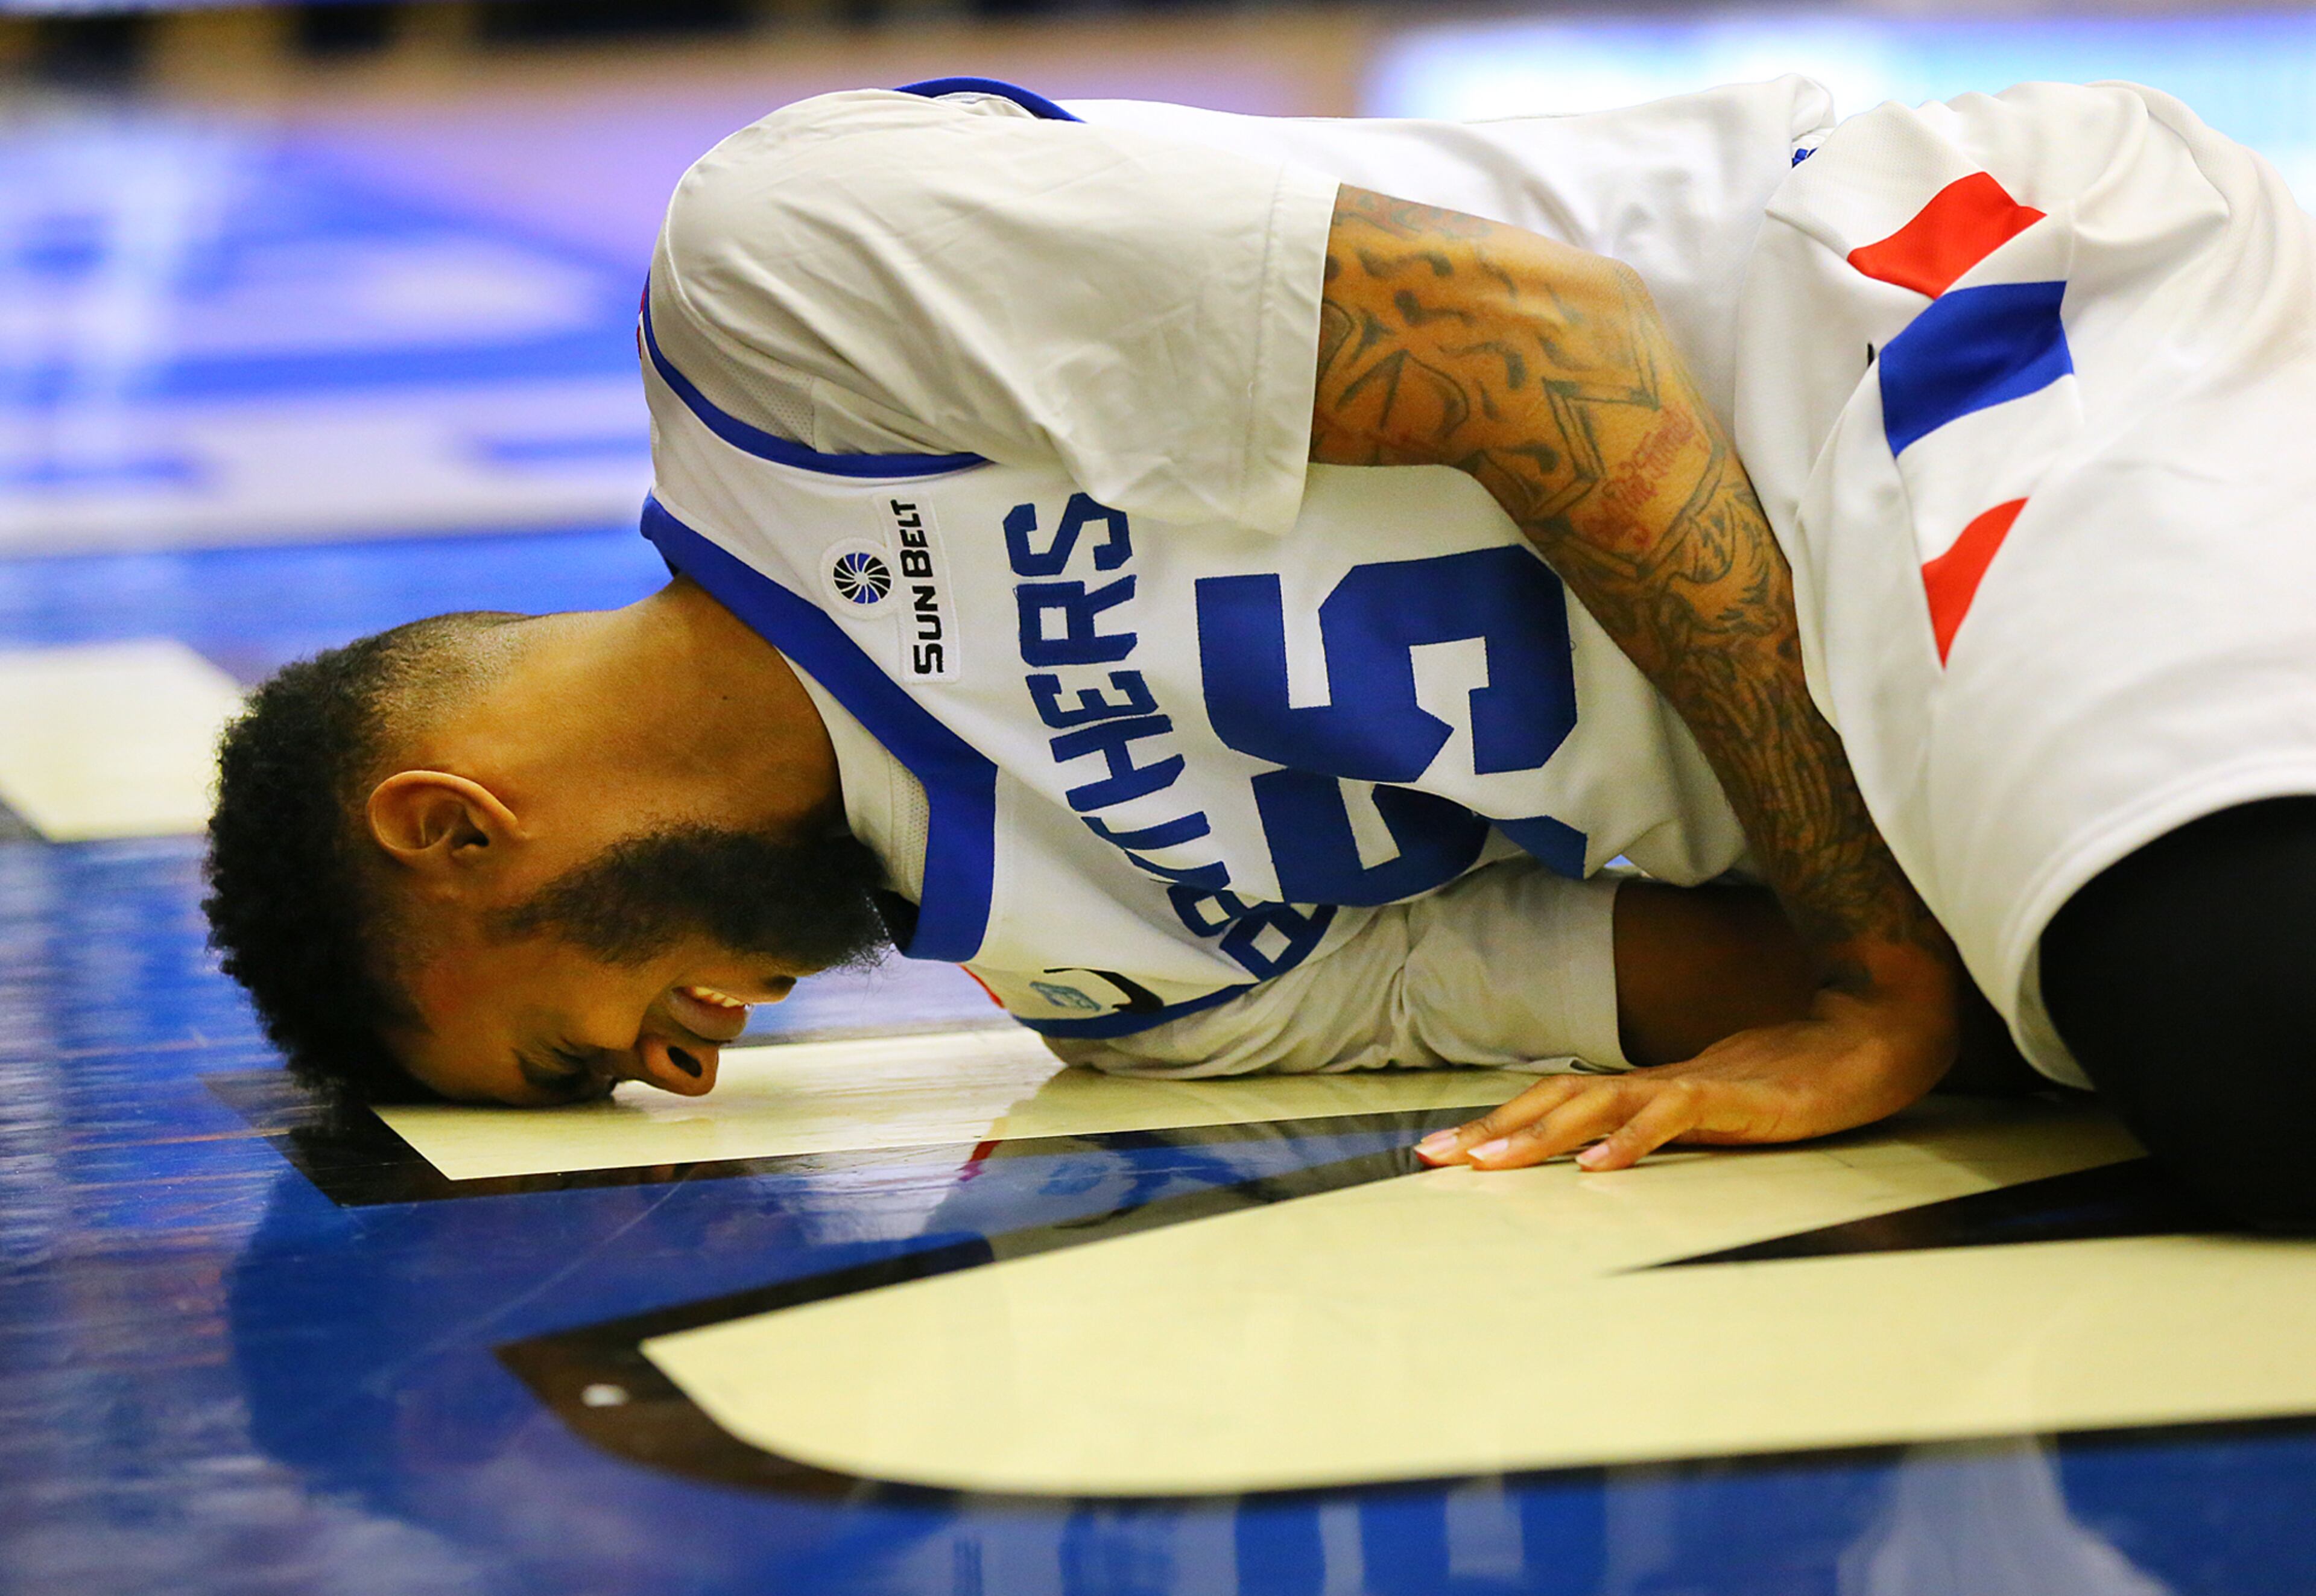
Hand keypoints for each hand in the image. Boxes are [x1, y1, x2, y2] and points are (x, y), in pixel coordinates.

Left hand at [1416, 961, 1957, 1172]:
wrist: (1863, 1041)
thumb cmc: (1786, 1082)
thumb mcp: (1708, 1114)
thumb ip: (1660, 1129)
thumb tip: (1599, 1156)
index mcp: (1644, 1090)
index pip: (1553, 1102)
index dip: (1496, 1123)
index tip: (1438, 1151)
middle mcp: (1654, 1083)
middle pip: (1556, 1100)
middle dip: (1491, 1130)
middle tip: (1431, 1158)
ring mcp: (1692, 1085)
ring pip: (1599, 1104)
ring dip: (1541, 1135)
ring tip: (1491, 1166)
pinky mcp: (1734, 1096)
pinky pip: (1673, 1116)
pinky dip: (1632, 1140)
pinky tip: (1598, 1167)